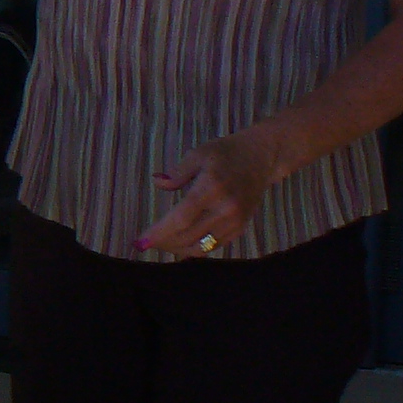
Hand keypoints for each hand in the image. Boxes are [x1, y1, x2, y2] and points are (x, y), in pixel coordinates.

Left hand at [138, 130, 282, 257]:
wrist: (262, 157)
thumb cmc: (226, 153)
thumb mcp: (198, 154)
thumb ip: (177, 173)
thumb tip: (158, 182)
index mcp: (211, 189)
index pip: (181, 219)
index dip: (160, 233)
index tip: (141, 241)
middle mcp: (225, 209)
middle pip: (188, 236)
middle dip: (164, 243)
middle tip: (147, 242)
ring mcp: (235, 221)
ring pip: (202, 247)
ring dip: (178, 249)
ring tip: (162, 244)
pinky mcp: (241, 227)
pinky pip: (215, 246)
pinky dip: (196, 249)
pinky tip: (181, 245)